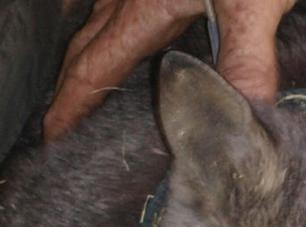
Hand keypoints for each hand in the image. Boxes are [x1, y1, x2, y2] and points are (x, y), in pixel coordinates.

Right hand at [44, 0, 295, 139]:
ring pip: (98, 11)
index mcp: (145, 7)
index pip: (94, 66)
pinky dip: (108, 10)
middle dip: (72, 82)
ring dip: (88, 43)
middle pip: (87, 40)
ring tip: (82, 71)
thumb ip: (247, 57)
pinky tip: (114, 10)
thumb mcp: (253, 2)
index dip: (72, 104)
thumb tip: (246, 113)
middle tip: (59, 117)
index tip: (52, 135)